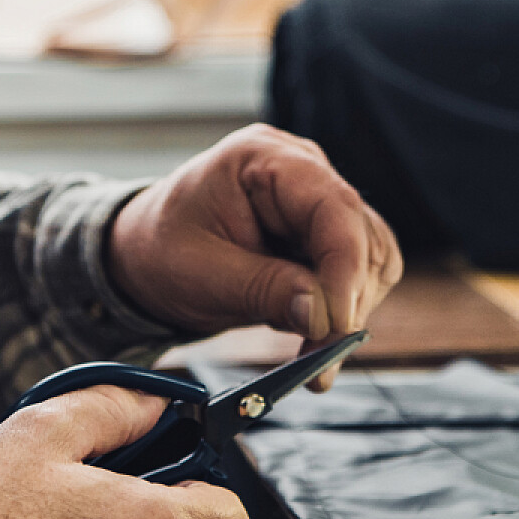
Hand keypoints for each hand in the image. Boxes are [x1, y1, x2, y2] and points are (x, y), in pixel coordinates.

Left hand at [109, 125, 401, 387]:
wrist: (145, 255)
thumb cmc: (161, 250)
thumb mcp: (200, 274)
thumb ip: (264, 289)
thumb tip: (323, 316)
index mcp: (264, 157)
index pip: (334, 207)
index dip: (345, 269)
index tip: (336, 327)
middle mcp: (303, 169)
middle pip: (363, 234)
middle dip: (348, 300)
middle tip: (320, 361)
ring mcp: (318, 199)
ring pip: (372, 258)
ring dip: (350, 310)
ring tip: (311, 353)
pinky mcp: (324, 233)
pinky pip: (359, 273)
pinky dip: (344, 310)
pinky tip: (313, 334)